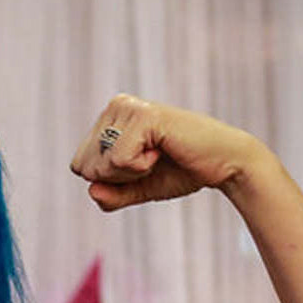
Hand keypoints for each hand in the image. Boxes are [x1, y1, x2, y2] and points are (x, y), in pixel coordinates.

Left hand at [70, 95, 270, 211]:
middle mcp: (115, 106)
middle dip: (116, 178)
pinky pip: (119, 161)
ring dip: (130, 173)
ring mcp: (128, 107)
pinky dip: (141, 168)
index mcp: (108, 120)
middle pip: (85, 166)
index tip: (139, 166)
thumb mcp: (136, 189)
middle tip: (150, 162)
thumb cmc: (180, 172)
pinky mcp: (143, 115)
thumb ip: (110, 196)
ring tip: (158, 154)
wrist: (223, 165)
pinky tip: (163, 150)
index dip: (109, 180)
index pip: (79, 166)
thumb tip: (90, 190)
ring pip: (100, 165)